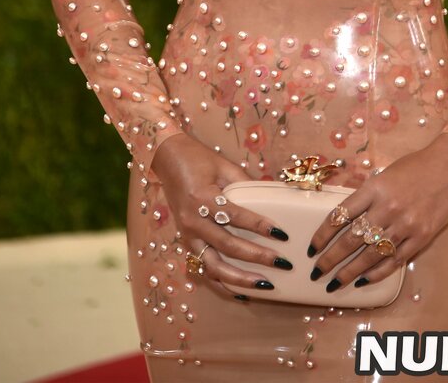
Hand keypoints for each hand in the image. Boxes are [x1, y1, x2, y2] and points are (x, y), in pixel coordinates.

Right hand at [150, 133, 293, 296]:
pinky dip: (223, 281)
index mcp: (201, 197)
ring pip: (213, 266)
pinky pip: (204, 267)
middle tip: (281, 263)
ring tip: (265, 284)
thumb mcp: (223, 166)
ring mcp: (187, 234)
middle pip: (226, 245)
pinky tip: (242, 290)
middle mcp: (192, 220)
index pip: (235, 215)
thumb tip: (273, 198)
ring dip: (240, 278)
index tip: (281, 233)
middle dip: (256, 257)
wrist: (166, 158)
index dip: (259, 225)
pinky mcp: (186, 241)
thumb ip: (246, 184)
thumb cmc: (197, 158)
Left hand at [307, 133, 447, 290]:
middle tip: (316, 272)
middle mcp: (387, 208)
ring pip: (370, 255)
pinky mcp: (421, 237)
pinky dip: (376, 273)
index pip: (340, 216)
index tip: (312, 248)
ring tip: (335, 282)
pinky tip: (363, 280)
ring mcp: (405, 225)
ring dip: (349, 271)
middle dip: (330, 259)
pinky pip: (394, 260)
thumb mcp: (384, 175)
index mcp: (374, 188)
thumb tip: (344, 220)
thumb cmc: (416, 166)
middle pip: (351, 240)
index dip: (322, 235)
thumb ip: (366, 196)